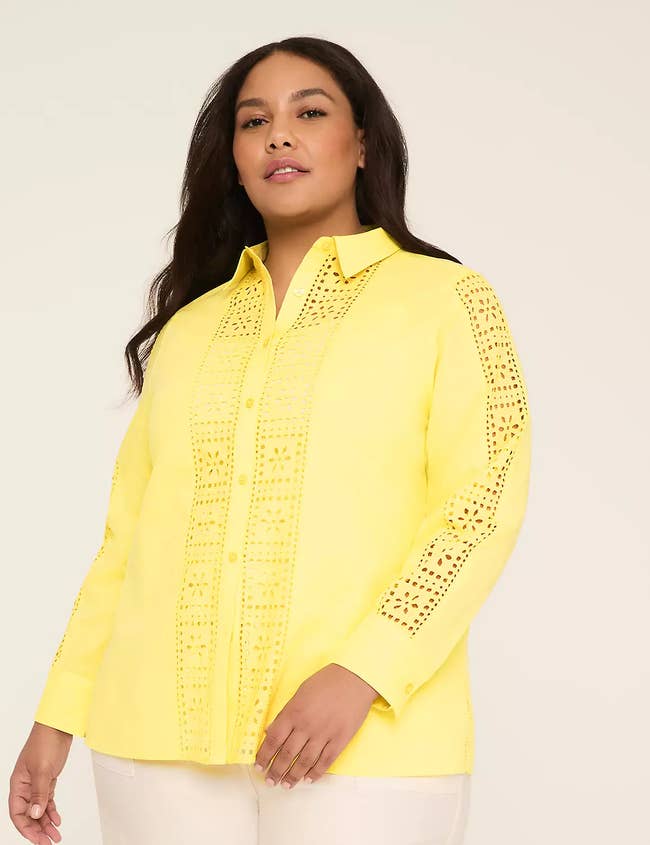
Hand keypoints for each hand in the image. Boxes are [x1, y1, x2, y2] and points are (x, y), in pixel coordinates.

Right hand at [8, 722, 70, 843]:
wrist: (58, 726)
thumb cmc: (45, 742)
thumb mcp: (42, 769)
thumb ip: (38, 793)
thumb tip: (34, 815)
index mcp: (18, 785)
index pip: (17, 814)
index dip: (26, 829)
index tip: (38, 840)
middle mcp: (25, 787)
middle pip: (28, 815)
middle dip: (37, 830)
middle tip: (49, 842)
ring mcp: (36, 784)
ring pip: (38, 810)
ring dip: (46, 823)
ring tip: (55, 836)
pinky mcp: (47, 780)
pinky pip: (47, 801)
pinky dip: (51, 811)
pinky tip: (57, 820)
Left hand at [254, 663, 378, 788]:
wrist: (354, 678)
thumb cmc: (325, 682)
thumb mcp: (300, 692)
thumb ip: (286, 713)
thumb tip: (271, 731)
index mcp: (293, 712)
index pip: (273, 739)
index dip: (264, 755)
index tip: (258, 766)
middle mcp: (306, 726)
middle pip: (287, 754)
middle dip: (276, 770)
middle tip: (270, 781)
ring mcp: (324, 734)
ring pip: (304, 762)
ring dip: (293, 776)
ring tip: (286, 785)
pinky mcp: (340, 739)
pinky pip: (325, 761)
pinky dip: (316, 773)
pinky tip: (308, 779)